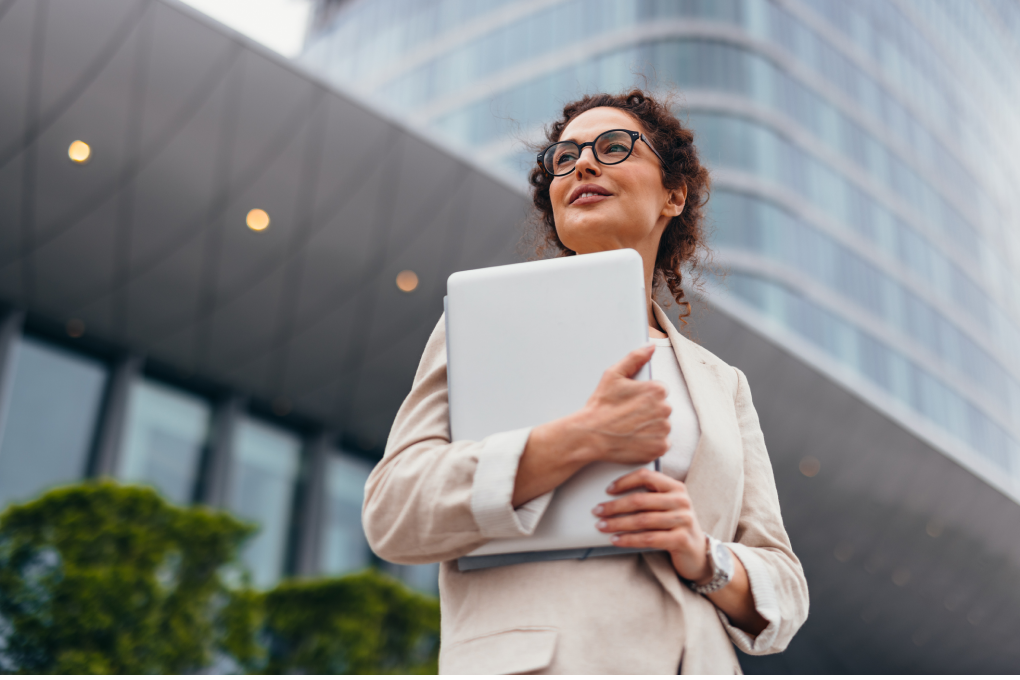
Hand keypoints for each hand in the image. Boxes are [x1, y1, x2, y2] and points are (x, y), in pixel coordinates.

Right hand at [573, 344, 671, 465]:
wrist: (591, 435)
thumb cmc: (601, 406)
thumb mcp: (613, 375)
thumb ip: (635, 358)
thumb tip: (650, 348)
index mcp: (657, 390)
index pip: (659, 391)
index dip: (643, 397)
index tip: (630, 403)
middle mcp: (664, 410)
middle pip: (662, 409)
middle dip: (648, 412)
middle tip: (628, 416)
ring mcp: (663, 430)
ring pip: (662, 426)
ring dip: (650, 427)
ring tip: (630, 428)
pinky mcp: (660, 448)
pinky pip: (661, 443)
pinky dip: (651, 443)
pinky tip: (635, 439)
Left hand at [592, 468, 711, 583]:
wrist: (698, 552)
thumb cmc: (674, 526)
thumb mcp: (665, 507)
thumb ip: (648, 498)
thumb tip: (611, 496)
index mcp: (676, 487)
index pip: (647, 476)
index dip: (625, 481)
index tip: (608, 490)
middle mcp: (681, 501)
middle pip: (640, 500)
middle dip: (614, 506)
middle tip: (596, 511)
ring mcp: (683, 520)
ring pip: (642, 520)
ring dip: (617, 523)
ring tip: (601, 526)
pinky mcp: (681, 539)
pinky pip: (649, 538)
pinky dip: (629, 539)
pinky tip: (615, 540)